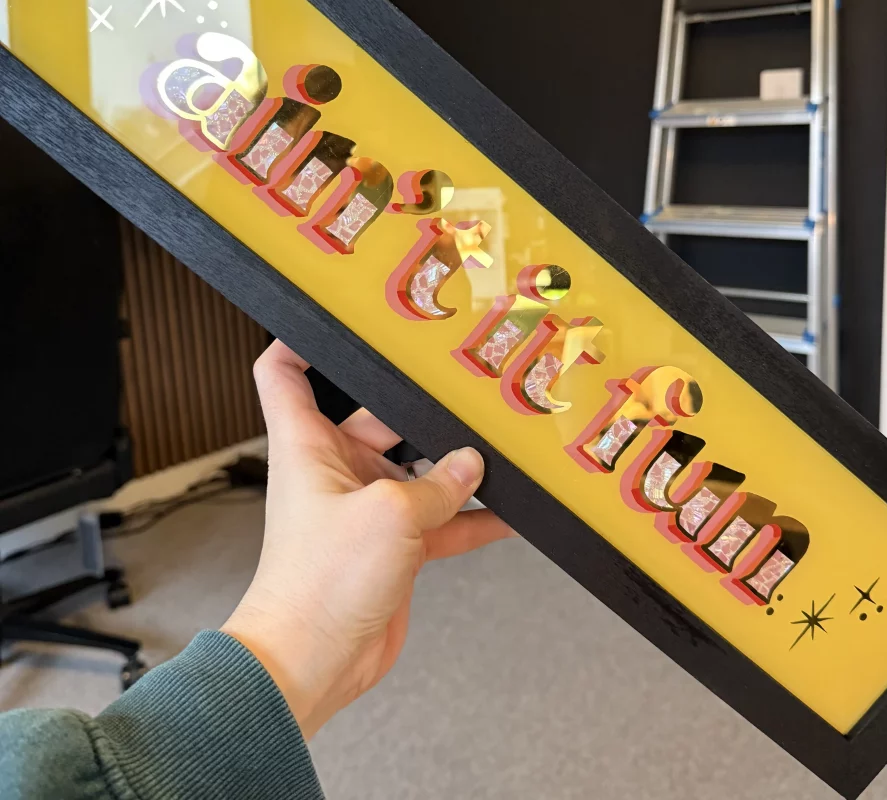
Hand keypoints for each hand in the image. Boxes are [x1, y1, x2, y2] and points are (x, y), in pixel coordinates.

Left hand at [222, 340, 514, 737]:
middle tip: (460, 386)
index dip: (303, 341)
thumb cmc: (318, 586)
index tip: (338, 317)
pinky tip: (507, 514)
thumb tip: (470, 463)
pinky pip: (439, 519)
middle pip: (379, 417)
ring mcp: (367, 508)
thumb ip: (439, 483)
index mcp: (310, 445)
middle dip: (420, 408)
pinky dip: (470, 517)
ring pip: (418, 469)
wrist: (314, 663)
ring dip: (455, 466)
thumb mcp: (390, 515)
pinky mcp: (393, 545)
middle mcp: (336, 471)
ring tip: (497, 445)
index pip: (286, 374)